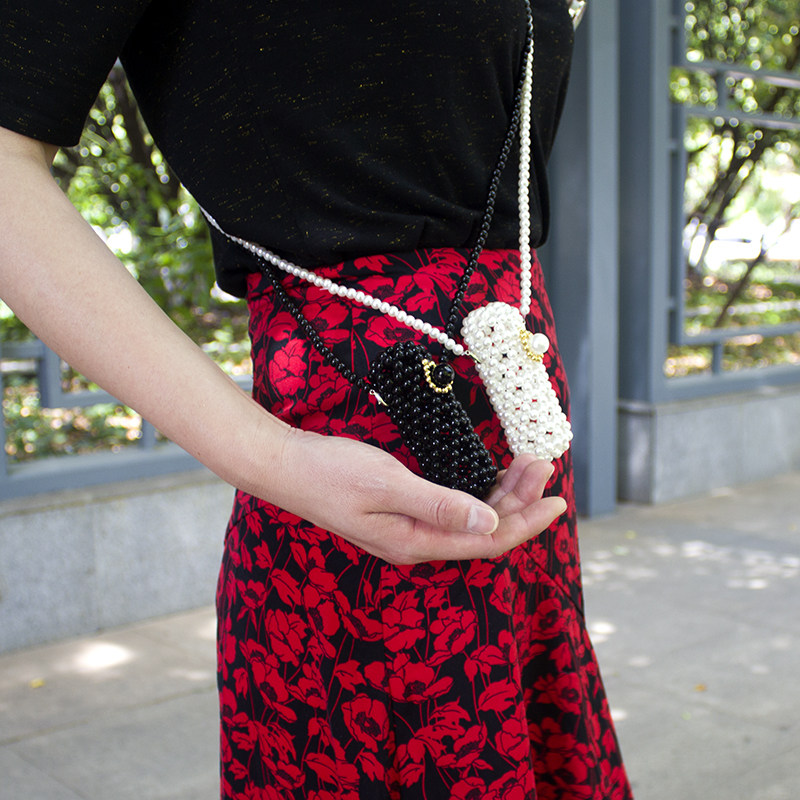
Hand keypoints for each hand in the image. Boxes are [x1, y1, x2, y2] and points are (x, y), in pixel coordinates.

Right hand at [273, 429, 565, 564]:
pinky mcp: (403, 510)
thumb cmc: (331, 474)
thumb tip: (491, 524)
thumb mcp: (389, 486)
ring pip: (471, 517)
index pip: (486, 541)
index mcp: (417, 543)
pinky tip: (489, 475)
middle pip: (483, 529)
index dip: (526, 522)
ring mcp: (409, 527)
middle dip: (518, 500)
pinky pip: (454, 507)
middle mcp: (418, 542)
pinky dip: (477, 490)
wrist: (286, 465)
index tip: (557, 499)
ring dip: (501, 494)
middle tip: (542, 464)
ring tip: (526, 465)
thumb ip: (441, 506)